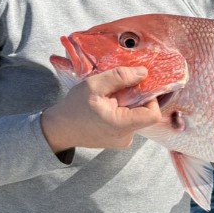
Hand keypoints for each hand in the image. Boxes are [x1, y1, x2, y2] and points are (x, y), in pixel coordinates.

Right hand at [41, 66, 161, 151]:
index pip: (153, 114)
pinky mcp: (119, 139)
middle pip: (146, 112)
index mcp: (121, 126)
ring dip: (127, 103)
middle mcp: (126, 137)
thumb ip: (120, 77)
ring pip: (137, 115)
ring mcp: (123, 140)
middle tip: (116, 91)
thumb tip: (144, 73)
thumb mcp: (94, 85)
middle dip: (135, 97)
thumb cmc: (74, 107)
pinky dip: (122, 110)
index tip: (135, 87)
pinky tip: (106, 107)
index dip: (150, 97)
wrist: (60, 129)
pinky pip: (129, 120)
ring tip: (108, 99)